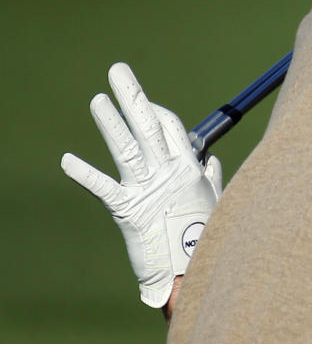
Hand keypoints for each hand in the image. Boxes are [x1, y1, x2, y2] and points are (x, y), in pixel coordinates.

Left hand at [61, 63, 221, 307]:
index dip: (154, 109)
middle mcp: (168, 173)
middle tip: (117, 71)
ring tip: (97, 100)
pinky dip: (85, 175)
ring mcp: (148, 190)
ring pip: (128, 149)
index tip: (141, 99)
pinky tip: (66, 161)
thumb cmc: (204, 239)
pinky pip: (104, 188)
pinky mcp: (128, 212)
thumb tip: (209, 160)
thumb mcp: (213, 202)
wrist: (192, 272)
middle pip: (149, 126)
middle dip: (133, 97)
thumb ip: (209, 178)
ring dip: (111, 124)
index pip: (170, 127)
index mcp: (187, 169)